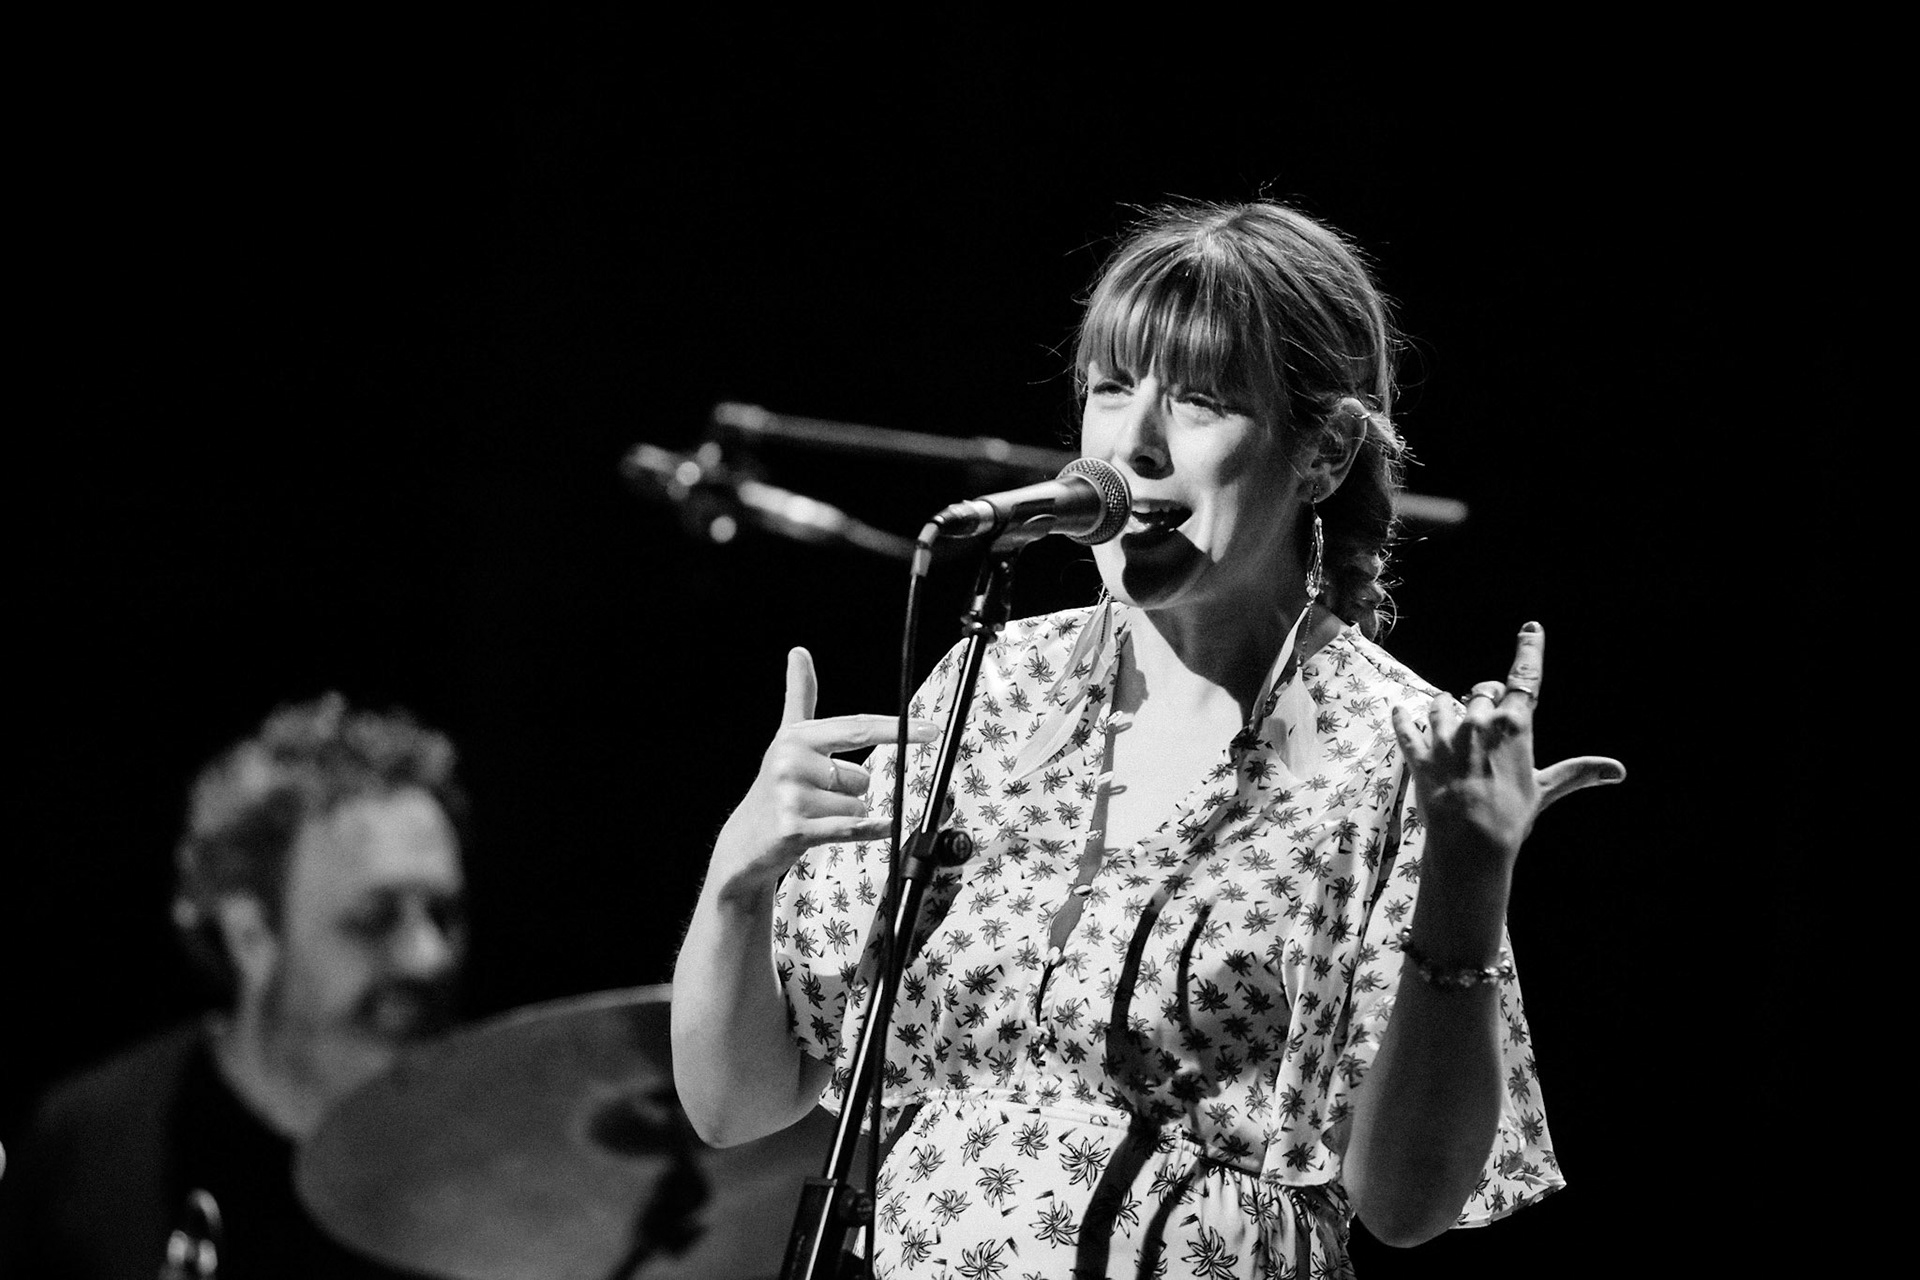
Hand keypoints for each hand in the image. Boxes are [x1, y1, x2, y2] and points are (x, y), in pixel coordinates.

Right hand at [708, 648, 938, 901]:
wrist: (746, 837)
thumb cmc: (775, 785)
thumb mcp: (787, 737)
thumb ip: (799, 695)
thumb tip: (799, 651)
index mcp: (796, 737)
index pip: (857, 729)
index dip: (897, 729)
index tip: (930, 730)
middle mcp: (791, 763)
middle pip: (861, 777)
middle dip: (851, 791)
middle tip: (819, 796)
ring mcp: (791, 797)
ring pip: (858, 806)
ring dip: (847, 815)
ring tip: (815, 814)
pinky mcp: (795, 828)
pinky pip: (852, 827)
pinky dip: (871, 830)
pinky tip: (882, 827)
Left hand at [1390, 623, 1623, 872]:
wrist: (1470, 844)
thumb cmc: (1512, 817)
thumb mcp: (1545, 790)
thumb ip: (1577, 773)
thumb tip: (1618, 770)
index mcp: (1513, 725)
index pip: (1524, 678)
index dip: (1529, 651)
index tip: (1531, 628)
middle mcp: (1477, 722)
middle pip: (1482, 692)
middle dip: (1487, 697)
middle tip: (1489, 712)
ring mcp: (1445, 736)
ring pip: (1442, 703)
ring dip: (1447, 706)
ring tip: (1451, 716)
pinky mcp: (1419, 753)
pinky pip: (1405, 726)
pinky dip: (1402, 718)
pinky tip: (1398, 709)